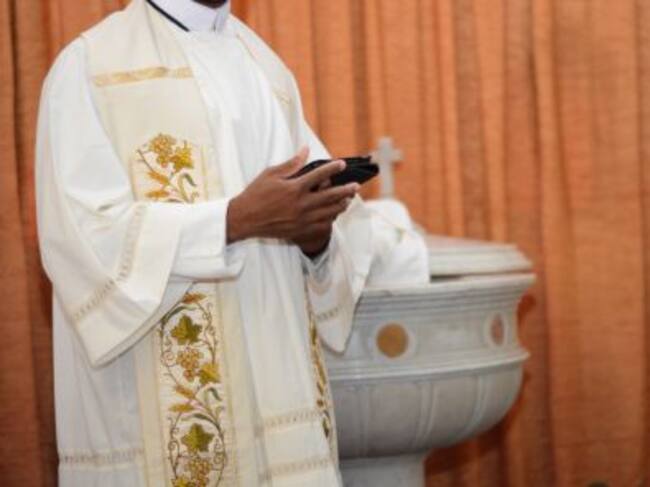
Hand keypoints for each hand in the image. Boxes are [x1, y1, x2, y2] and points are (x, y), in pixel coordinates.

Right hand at [227, 148, 358, 243]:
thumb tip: (305, 151)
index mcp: (294, 188)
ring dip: (341, 205)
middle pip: (331, 196)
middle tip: (356, 186)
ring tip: (348, 200)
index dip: (332, 168)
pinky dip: (330, 220)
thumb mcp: (270, 174)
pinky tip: (334, 215)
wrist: (244, 219)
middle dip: (346, 190)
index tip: (342, 164)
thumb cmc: (255, 194)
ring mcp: (302, 219)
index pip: (319, 175)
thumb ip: (291, 164)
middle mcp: (301, 204)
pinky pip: (321, 226)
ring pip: (329, 212)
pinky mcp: (299, 230)